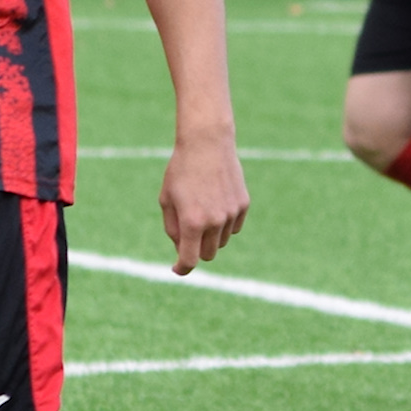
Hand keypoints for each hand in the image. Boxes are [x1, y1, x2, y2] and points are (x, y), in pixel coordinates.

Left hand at [160, 131, 249, 273]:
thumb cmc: (181, 170)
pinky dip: (225, 223)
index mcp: (192, 222)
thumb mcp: (167, 200)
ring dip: (211, 235)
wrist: (207, 142)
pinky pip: (234, 226)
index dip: (182, 268)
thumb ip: (173, 229)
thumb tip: (183, 251)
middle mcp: (214, 221)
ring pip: (222, 241)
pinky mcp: (243, 205)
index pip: (190, 260)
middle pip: (208, 254)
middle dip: (197, 249)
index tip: (178, 268)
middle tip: (189, 232)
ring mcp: (231, 213)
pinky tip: (216, 202)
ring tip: (202, 210)